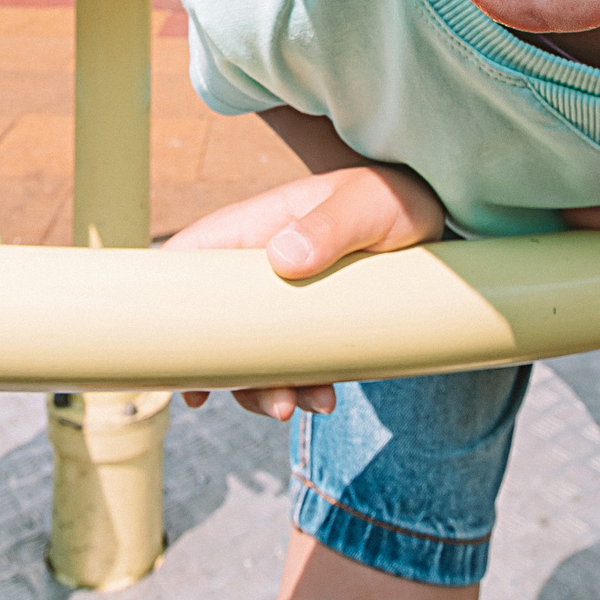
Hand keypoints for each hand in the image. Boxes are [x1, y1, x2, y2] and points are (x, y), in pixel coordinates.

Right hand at [164, 164, 445, 418]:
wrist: (432, 213)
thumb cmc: (391, 196)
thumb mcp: (365, 206)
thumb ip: (329, 225)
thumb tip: (282, 257)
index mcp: (254, 228)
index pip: (187, 260)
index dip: (167, 309)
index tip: (174, 361)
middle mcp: (257, 266)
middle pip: (215, 326)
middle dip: (231, 373)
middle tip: (272, 401)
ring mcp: (281, 297)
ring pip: (250, 353)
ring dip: (267, 388)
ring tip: (307, 403)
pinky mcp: (308, 321)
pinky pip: (287, 361)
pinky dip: (299, 386)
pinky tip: (325, 397)